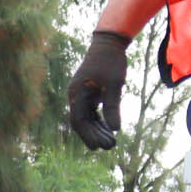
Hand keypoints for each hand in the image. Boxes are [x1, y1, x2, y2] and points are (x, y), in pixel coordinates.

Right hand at [66, 29, 131, 150]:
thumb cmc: (111, 62)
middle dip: (94, 135)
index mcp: (77, 93)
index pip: (79, 120)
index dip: (88, 135)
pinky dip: (99, 121)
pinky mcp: (89, 93)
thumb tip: (114, 129)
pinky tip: (109, 130)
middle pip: (81, 122)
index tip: (99, 147)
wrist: (108, 44)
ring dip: (97, 130)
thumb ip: (112, 106)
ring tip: (112, 142)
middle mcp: (76, 95)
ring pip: (87, 118)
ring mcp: (81, 94)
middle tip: (110, 147)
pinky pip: (91, 111)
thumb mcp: (114, 85)